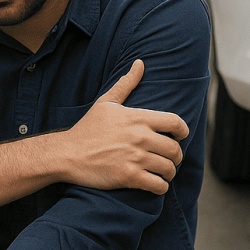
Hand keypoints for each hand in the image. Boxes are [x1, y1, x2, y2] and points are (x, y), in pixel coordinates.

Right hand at [60, 60, 188, 194]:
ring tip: (162, 173)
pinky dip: (160, 186)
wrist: (67, 154)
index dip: (182, 132)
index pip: (176, 123)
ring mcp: (135, 158)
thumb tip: (140, 63)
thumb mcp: (106, 102)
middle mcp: (140, 137)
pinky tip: (154, 184)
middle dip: (175, 157)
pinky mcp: (129, 177)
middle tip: (168, 160)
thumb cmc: (87, 128)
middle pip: (175, 149)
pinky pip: (158, 185)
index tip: (178, 137)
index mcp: (138, 118)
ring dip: (168, 173)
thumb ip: (126, 83)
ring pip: (168, 169)